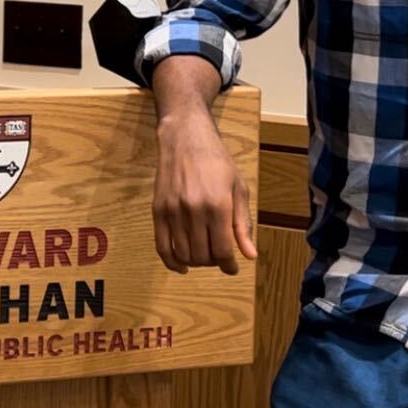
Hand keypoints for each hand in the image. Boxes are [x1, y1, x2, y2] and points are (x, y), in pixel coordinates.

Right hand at [152, 109, 257, 275]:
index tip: (232, 268)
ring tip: (204, 255)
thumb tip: (249, 255)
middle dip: (213, 262)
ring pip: (183, 253)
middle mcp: (194, 210)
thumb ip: (242, 223)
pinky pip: (161, 246)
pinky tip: (181, 265)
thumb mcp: (238, 188)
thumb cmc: (217, 162)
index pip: (223, 250)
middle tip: (219, 257)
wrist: (185, 139)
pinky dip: (171, 262)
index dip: (229, 265)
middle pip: (203, 255)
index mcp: (218, 205)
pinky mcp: (158, 211)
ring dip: (195, 261)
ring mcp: (173, 211)